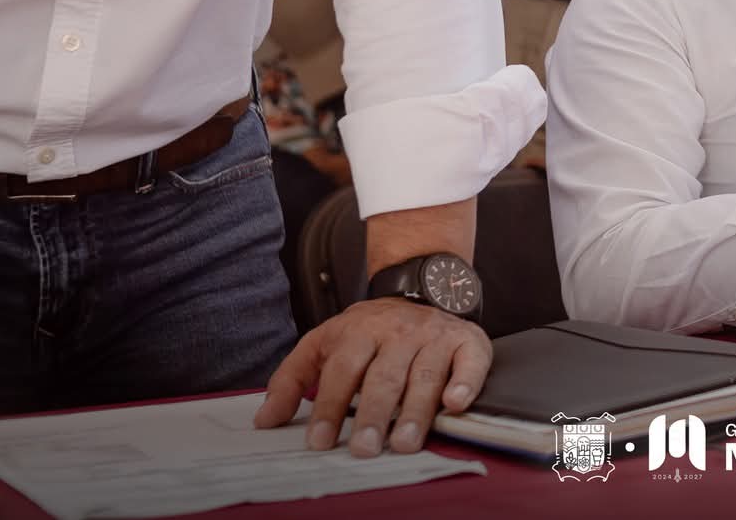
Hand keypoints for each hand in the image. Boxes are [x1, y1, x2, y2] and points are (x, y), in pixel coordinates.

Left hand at [253, 299, 488, 456]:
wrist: (422, 285)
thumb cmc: (370, 331)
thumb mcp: (325, 343)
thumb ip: (292, 379)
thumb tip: (265, 420)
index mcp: (358, 331)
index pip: (342, 370)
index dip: (329, 407)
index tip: (319, 441)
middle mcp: (398, 332)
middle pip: (384, 376)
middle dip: (373, 414)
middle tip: (363, 448)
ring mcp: (434, 336)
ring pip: (424, 374)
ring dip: (415, 410)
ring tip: (403, 443)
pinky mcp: (468, 340)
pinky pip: (469, 361)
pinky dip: (465, 382)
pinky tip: (455, 403)